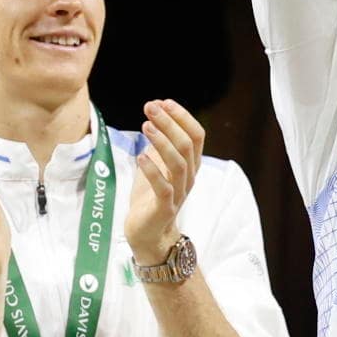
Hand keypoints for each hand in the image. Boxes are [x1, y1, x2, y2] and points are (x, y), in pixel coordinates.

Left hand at [124, 100, 202, 264]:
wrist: (148, 234)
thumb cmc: (150, 198)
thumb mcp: (155, 165)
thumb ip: (158, 145)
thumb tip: (155, 117)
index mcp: (190, 164)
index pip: (196, 135)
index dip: (182, 116)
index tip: (163, 102)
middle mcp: (189, 176)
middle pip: (187, 144)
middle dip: (170, 123)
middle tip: (150, 106)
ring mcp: (179, 192)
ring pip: (178, 163)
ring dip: (162, 141)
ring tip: (145, 125)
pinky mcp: (165, 208)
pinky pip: (164, 187)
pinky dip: (152, 170)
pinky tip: (140, 156)